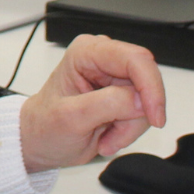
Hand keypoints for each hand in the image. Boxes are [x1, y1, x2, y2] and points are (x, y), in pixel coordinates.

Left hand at [17, 35, 167, 173]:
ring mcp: (115, 78)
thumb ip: (106, 104)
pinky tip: (107, 135)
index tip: (154, 117)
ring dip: (129, 127)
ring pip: (147, 101)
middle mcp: (104, 59)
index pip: (134, 58)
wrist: (40, 141)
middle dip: (134, 115)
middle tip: (113, 135)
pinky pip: (143, 113)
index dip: (150, 87)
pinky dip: (128, 131)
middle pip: (145, 81)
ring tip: (103, 137)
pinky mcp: (123, 96)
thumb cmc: (44, 126)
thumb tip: (140, 100)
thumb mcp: (70, 118)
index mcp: (86, 52)